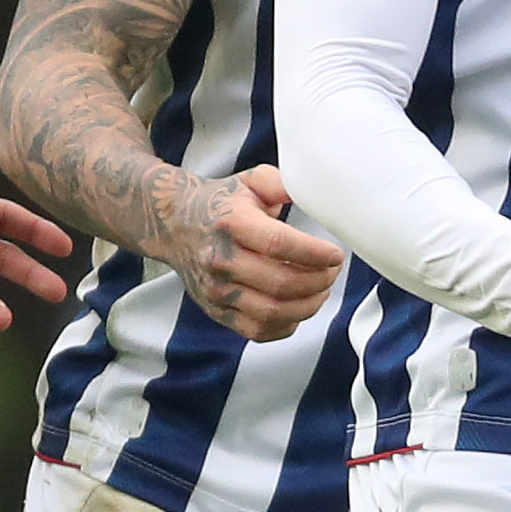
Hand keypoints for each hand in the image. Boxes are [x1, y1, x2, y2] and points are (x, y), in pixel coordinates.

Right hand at [175, 165, 347, 342]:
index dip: (315, 254)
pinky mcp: (215, 310)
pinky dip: (287, 325)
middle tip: (332, 272)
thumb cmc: (223, 203)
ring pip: (272, 312)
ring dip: (308, 305)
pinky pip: (258, 331)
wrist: (174, 223)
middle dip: (319, 281)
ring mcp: (215, 289)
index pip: (279, 245)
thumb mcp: (253, 180)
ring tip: (321, 289)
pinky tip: (298, 308)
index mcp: (232, 224)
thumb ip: (286, 184)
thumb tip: (318, 194)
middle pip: (281, 284)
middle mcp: (221, 260)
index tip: (336, 254)